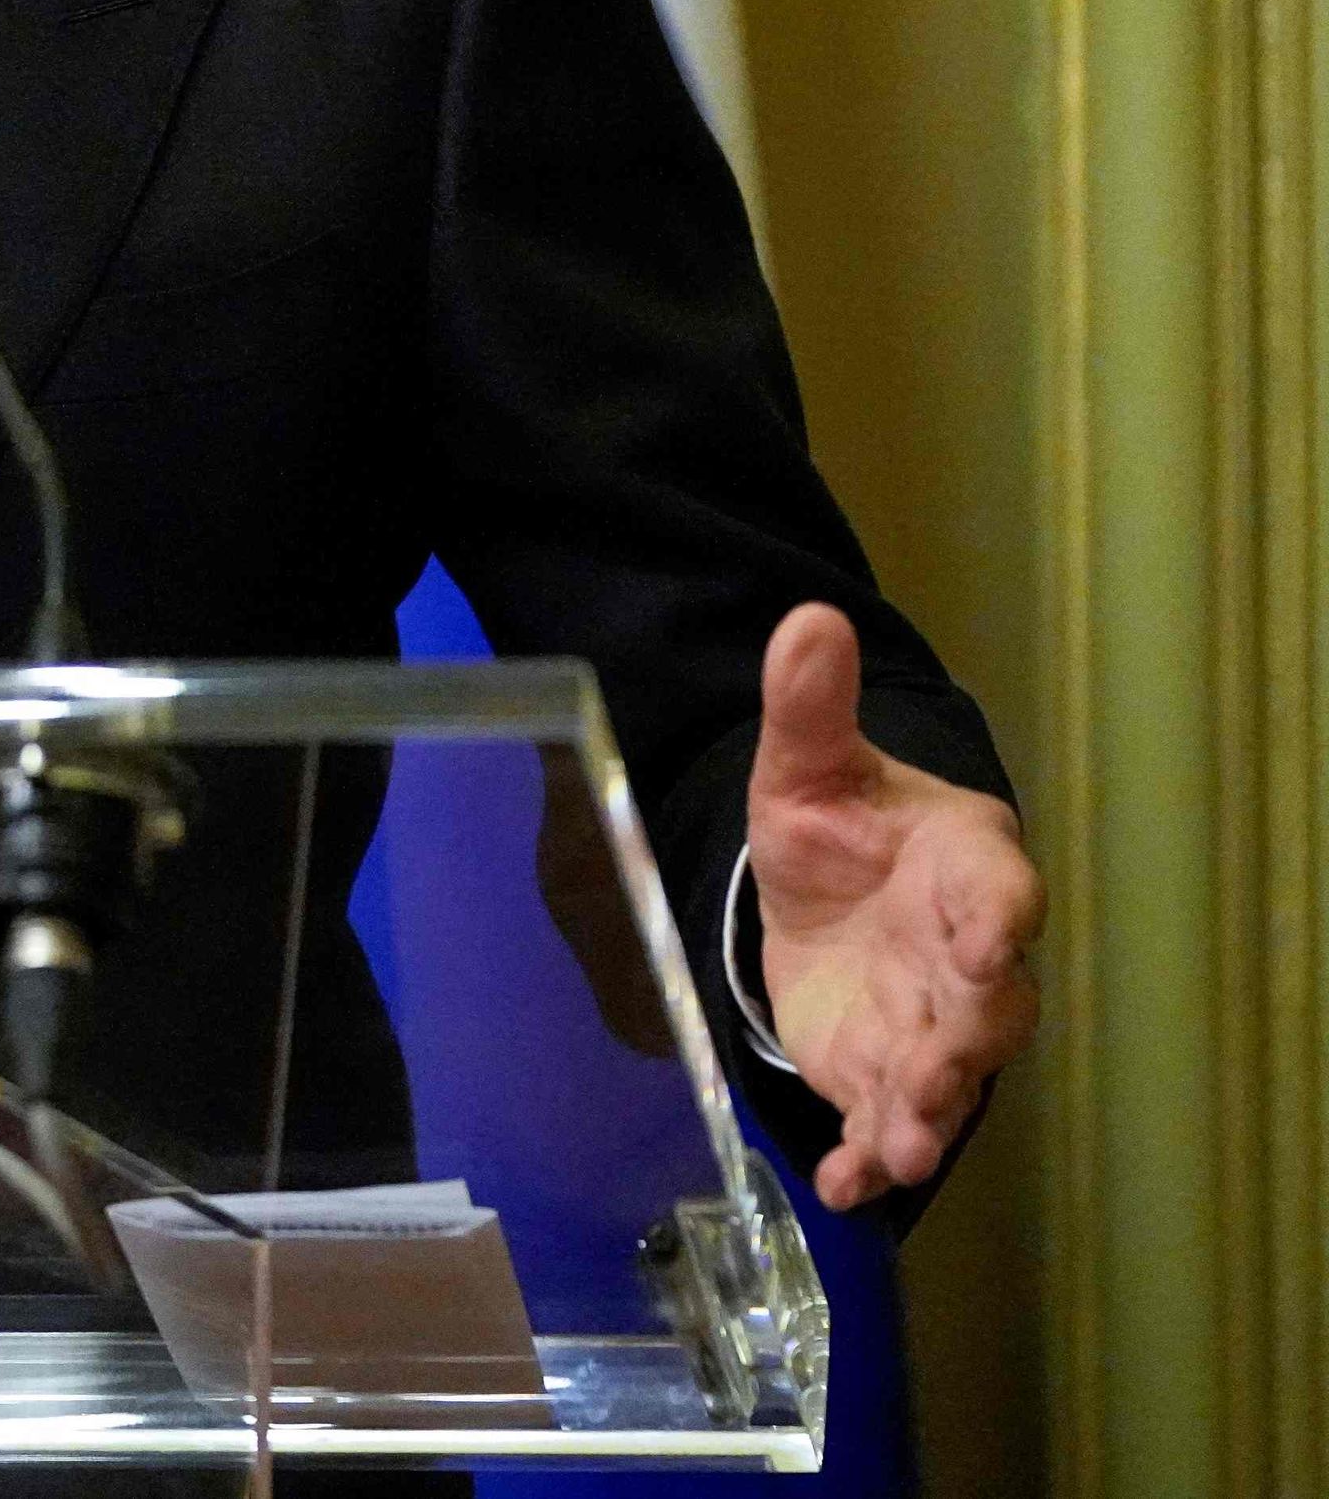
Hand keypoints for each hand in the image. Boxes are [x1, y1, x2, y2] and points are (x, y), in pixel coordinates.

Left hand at [747, 602, 1042, 1210]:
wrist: (820, 889)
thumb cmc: (838, 822)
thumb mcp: (806, 762)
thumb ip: (809, 704)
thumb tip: (806, 619)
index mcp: (968, 866)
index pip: (1002, 889)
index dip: (998, 915)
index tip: (991, 935)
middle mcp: (970, 956)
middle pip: (989, 1005)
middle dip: (966, 1042)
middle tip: (937, 1077)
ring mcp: (933, 1024)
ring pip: (947, 1077)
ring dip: (925, 1114)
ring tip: (902, 1147)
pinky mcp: (884, 1073)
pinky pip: (886, 1122)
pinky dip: (868, 1159)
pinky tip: (843, 1188)